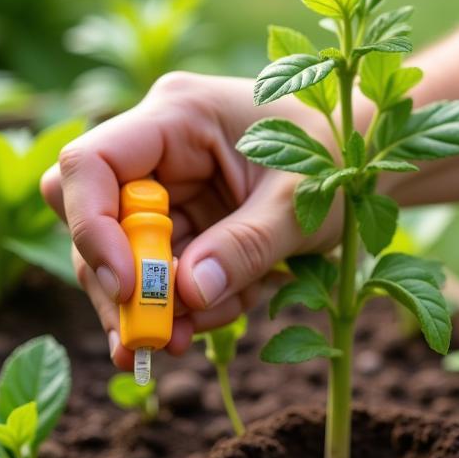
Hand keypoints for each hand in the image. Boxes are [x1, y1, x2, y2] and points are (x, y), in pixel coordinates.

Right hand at [41, 72, 332, 369]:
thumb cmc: (339, 162)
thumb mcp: (302, 205)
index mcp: (179, 116)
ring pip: (124, 260)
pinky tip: (226, 311)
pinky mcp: (185, 225)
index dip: (92, 227)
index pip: (91, 165)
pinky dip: (189, 306)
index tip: (127, 288)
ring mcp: (170, 191)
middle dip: (120, 288)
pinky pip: (165, 276)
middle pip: (96, 222)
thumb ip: (246, 246)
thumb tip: (187, 294)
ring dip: (156, 308)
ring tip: (194, 338)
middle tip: (147, 341)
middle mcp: (159, 150)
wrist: (367, 164)